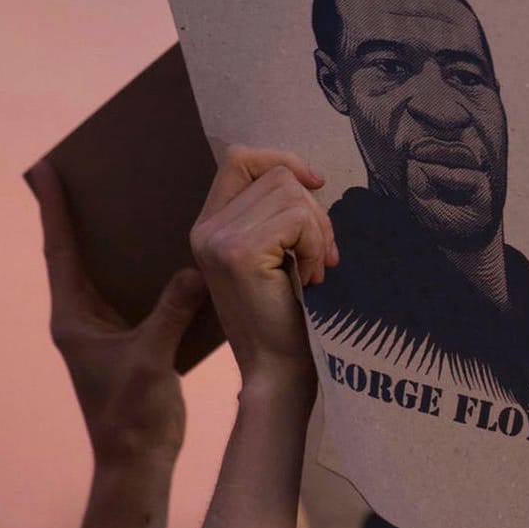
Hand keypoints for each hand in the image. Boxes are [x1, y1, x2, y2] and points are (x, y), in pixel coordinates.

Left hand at [29, 160, 205, 462]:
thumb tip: (196, 269)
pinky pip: (137, 295)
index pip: (61, 251)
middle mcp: (83, 319)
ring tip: (131, 205)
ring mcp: (106, 331)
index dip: (54, 208)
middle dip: (83, 214)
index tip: (45, 168)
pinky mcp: (131, 342)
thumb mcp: (150, 359)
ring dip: (117, 243)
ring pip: (109, 273)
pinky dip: (149, 272)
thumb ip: (171, 312)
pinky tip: (172, 257)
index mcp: (74, 317)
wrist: (136, 464)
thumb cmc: (132, 417)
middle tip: (90, 173)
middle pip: (79, 254)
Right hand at [188, 146, 336, 388]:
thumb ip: (276, 215)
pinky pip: (297, 220)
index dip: (282, 160)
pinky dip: (317, 246)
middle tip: (322, 256)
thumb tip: (309, 177)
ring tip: (314, 270)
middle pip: (276, 175)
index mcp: (210, 225)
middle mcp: (205, 227)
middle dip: (314, 210)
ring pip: (290, 193)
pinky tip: (312, 278)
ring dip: (318, 232)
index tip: (316, 184)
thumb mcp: (277, 254)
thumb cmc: (286, 315)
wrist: (277, 369)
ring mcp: (218, 238)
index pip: (240, 158)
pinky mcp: (239, 252)